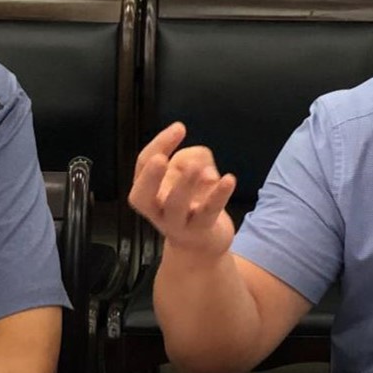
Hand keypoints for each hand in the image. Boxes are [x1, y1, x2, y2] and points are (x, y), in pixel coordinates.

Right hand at [128, 122, 236, 260]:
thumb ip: (192, 159)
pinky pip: (208, 212)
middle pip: (144, 194)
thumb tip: (197, 163)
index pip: (144, 164)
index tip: (180, 127)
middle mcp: (156, 209)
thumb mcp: (189, 173)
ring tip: (198, 168)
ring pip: (175, 205)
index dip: (159, 144)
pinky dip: (218, 195)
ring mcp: (176, 223)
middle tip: (163, 158)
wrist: (201, 245)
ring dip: (185, 184)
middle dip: (151, 176)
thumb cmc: (191, 201)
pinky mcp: (200, 231)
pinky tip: (229, 179)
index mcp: (147, 191)